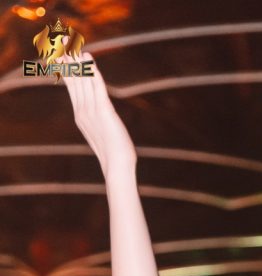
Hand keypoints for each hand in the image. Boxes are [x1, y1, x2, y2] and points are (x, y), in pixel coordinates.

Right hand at [58, 53, 135, 177]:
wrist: (118, 165)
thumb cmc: (114, 153)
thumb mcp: (101, 133)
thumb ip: (97, 120)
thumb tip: (100, 115)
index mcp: (80, 116)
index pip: (72, 88)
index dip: (68, 70)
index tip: (63, 55)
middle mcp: (82, 112)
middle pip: (74, 81)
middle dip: (69, 61)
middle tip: (62, 43)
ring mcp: (91, 112)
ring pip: (83, 81)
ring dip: (79, 62)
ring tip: (74, 46)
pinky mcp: (103, 111)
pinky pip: (97, 87)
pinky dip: (93, 71)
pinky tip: (89, 59)